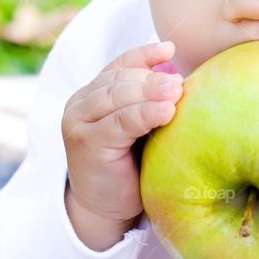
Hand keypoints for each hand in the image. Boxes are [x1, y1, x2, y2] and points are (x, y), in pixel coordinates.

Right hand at [62, 41, 184, 249]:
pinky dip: (144, 114)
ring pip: (118, 97)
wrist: (106, 209)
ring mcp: (79, 122)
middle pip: (119, 80)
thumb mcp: (139, 127)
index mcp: (93, 93)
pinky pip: (119, 122)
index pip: (119, 65)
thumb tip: (180, 75)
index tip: (171, 49)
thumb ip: (149, 102)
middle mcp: (80, 103)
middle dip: (152, 78)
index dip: (144, 55)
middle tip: (180, 82)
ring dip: (150, 92)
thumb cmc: (130, 165)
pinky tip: (166, 112)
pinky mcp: (85, 143)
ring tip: (177, 92)